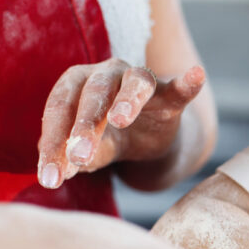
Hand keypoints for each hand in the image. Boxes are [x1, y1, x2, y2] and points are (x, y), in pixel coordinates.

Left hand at [37, 59, 205, 188]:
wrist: (147, 138)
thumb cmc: (109, 139)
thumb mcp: (91, 150)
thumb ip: (76, 158)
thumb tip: (60, 173)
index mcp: (76, 83)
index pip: (60, 108)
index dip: (54, 141)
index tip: (52, 175)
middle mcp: (106, 73)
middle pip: (93, 94)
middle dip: (85, 126)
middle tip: (78, 156)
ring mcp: (140, 79)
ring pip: (134, 84)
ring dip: (126, 101)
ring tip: (119, 121)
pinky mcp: (170, 95)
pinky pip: (179, 88)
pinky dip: (188, 82)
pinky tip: (197, 75)